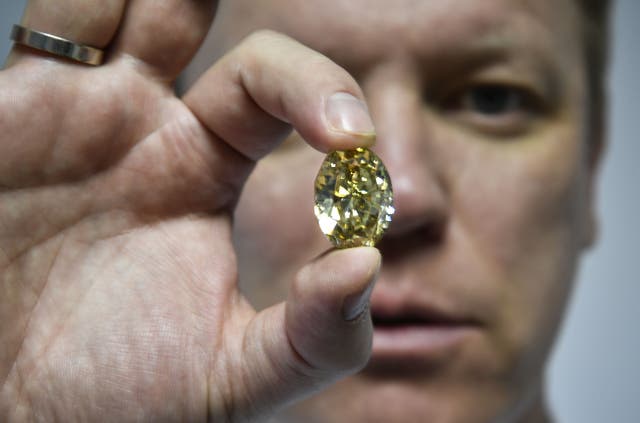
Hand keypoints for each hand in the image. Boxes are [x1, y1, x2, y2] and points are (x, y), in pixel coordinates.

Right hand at [0, 1, 379, 420]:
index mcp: (202, 172)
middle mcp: (143, 129)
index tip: (353, 139)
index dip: (320, 95)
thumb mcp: (230, 377)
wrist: (14, 414)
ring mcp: (75, 113)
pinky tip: (104, 8)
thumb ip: (312, 336)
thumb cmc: (114, 397)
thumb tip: (365, 266)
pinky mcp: (11, 112)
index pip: (272, 93)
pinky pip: (51, 28)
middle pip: (190, 18)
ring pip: (116, 6)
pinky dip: (84, 3)